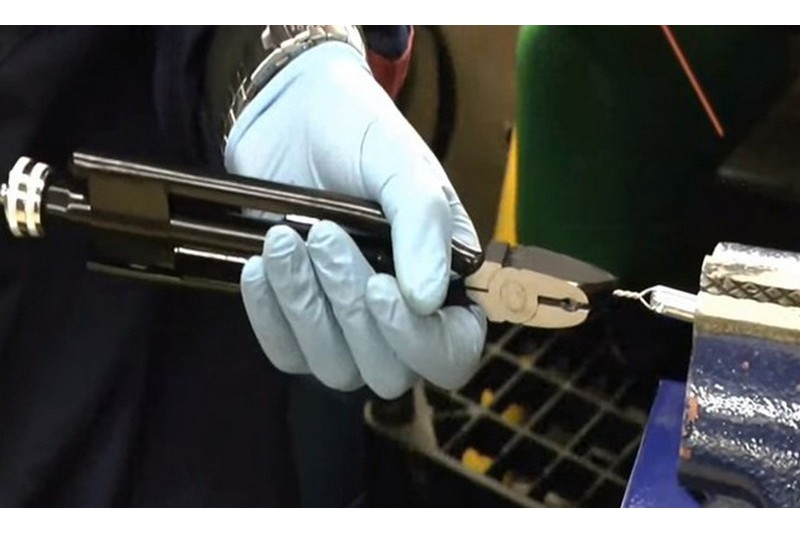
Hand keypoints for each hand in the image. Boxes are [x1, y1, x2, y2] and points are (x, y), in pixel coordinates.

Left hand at [225, 42, 486, 398]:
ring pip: (335, 369)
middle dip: (349, 308)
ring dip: (305, 307)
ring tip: (282, 240)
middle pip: (388, 372)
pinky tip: (258, 265)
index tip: (378, 286)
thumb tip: (428, 301)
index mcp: (446, 282)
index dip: (420, 341)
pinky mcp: (298, 323)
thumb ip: (424, 225)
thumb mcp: (401, 165)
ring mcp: (347, 326)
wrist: (291, 115)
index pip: (451, 353)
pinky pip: (287, 354)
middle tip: (324, 235)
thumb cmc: (359, 133)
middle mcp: (402, 316)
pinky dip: (269, 316)